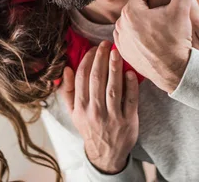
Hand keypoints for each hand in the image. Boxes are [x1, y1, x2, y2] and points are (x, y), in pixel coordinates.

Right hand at [58, 41, 138, 173]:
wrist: (105, 154)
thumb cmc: (89, 127)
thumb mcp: (73, 112)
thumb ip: (68, 90)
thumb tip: (67, 68)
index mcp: (80, 107)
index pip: (82, 78)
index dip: (87, 60)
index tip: (93, 49)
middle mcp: (95, 111)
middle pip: (97, 79)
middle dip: (101, 58)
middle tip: (105, 44)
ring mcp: (112, 116)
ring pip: (113, 88)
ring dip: (115, 68)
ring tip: (116, 52)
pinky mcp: (128, 121)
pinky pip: (130, 100)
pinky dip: (131, 85)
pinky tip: (130, 72)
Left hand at [114, 0, 198, 93]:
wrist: (176, 71)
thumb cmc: (178, 39)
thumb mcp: (183, 10)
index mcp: (130, 10)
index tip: (167, 5)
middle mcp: (120, 24)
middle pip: (138, 8)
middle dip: (150, 10)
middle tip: (165, 19)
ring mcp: (119, 39)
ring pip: (133, 22)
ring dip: (143, 23)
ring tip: (160, 30)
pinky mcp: (122, 52)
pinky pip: (130, 37)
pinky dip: (138, 37)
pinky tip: (152, 39)